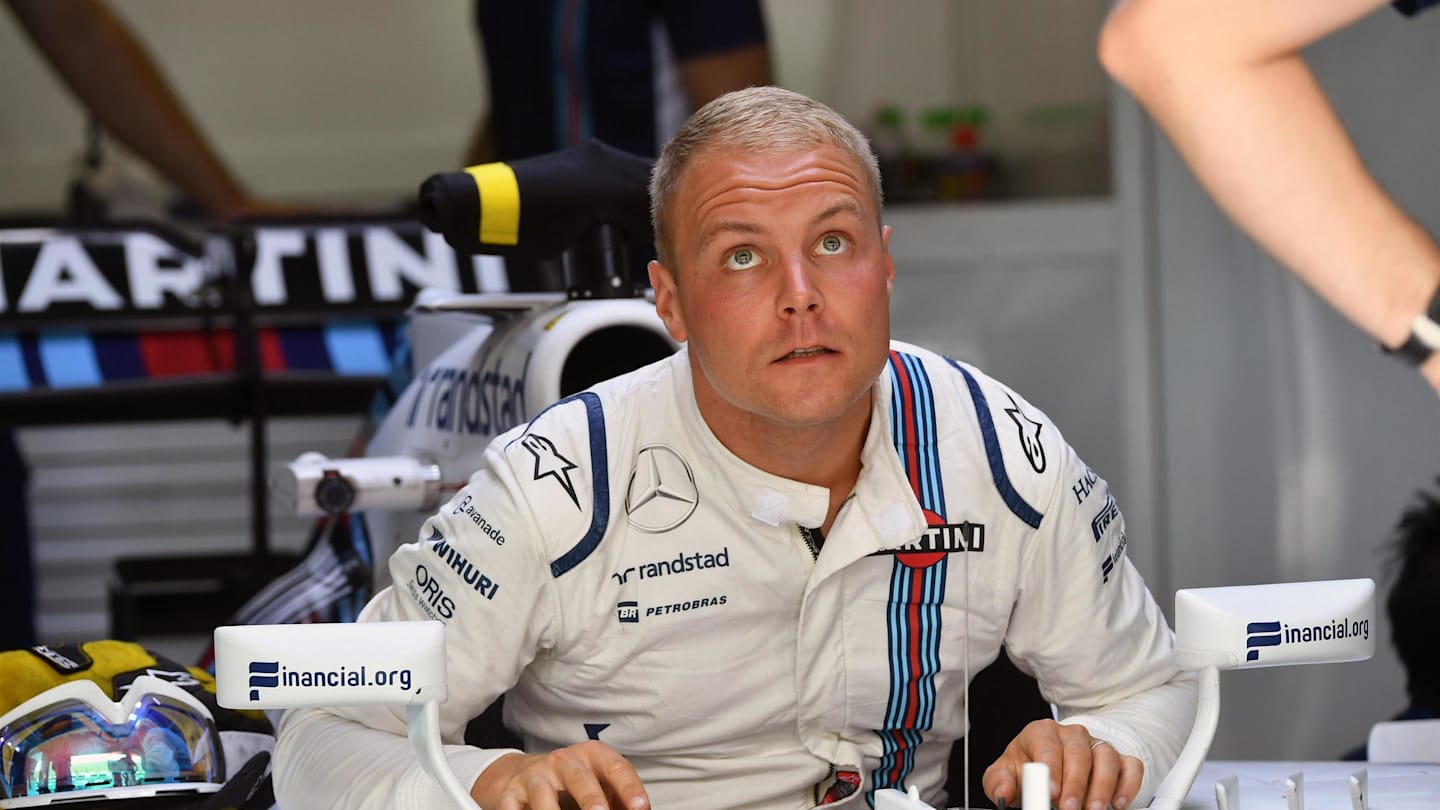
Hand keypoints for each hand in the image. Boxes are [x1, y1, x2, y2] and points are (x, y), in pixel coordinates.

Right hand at [471, 741, 649, 809]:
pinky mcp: (510, 793)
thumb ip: (618, 801)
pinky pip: (511, 806)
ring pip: (542, 794)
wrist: (524, 775)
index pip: (615, 767)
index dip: (629, 787)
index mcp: (592, 756)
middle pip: (579, 777)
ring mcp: (535, 775)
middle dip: (590, 797)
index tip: (640, 806)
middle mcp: (563, 761)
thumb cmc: (574, 784)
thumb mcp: (599, 784)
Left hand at [983, 719, 1141, 809]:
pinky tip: (1118, 802)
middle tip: (1070, 809)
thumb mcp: (1005, 774)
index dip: (1051, 769)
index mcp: (1041, 733)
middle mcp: (1071, 735)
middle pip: (1079, 752)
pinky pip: (1131, 766)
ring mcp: (1096, 745)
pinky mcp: (1117, 760)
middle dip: (1076, 783)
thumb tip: (1004, 791)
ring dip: (1103, 785)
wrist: (1046, 771)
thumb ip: (999, 782)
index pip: (1047, 745)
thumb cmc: (1026, 770)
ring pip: (1106, 756)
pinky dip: (1128, 784)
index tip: (1052, 793)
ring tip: (1094, 809)